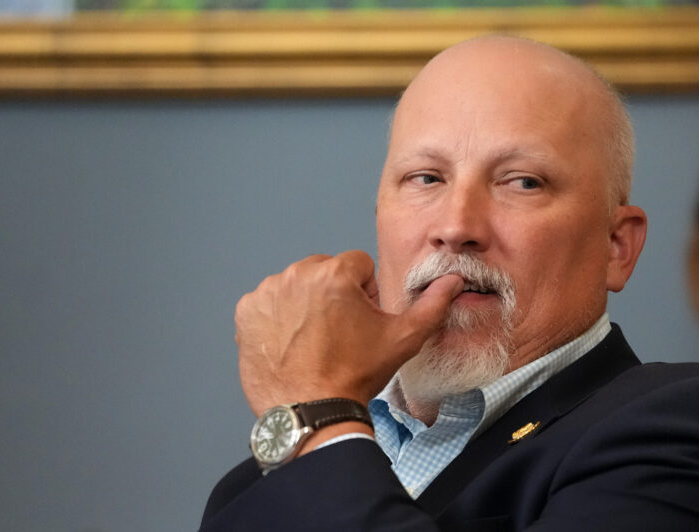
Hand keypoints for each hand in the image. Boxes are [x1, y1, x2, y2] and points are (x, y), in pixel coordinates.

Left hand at [235, 250, 462, 418]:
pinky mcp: (247, 313)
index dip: (366, 293)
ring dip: (306, 305)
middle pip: (325, 272)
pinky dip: (279, 319)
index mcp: (334, 274)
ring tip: (316, 341)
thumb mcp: (403, 339)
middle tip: (340, 333)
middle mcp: (296, 275)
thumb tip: (452, 282)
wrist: (312, 412)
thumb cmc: (355, 376)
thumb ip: (432, 305)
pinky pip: (269, 303)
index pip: (358, 265)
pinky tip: (292, 345)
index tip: (362, 320)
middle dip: (334, 295)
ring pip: (297, 286)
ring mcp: (267, 293)